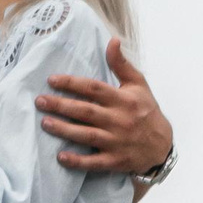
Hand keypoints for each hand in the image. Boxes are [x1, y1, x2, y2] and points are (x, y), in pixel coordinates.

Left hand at [37, 38, 171, 174]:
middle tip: (39, 101)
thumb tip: (112, 40)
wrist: (162, 146)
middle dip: (61, 106)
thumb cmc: (146, 111)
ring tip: (45, 123)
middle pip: (86, 112)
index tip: (51, 80)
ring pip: (87, 135)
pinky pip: (95, 162)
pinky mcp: (116, 161)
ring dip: (65, 130)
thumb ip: (122, 64)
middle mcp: (120, 120)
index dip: (72, 84)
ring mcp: (118, 142)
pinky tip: (61, 157)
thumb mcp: (139, 85)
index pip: (94, 89)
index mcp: (123, 100)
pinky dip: (78, 161)